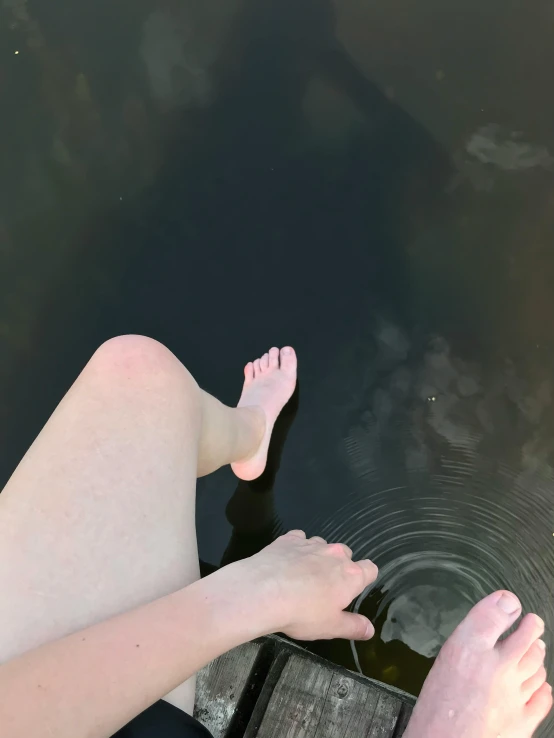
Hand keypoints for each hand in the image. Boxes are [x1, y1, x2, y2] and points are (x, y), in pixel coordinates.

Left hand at [234, 530, 377, 641]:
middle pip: (346, 554)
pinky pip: (299, 538)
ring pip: (322, 545)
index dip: (365, 578)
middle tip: (325, 587)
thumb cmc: (302, 613)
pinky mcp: (288, 539)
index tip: (354, 589)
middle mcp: (334, 554)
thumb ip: (353, 627)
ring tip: (303, 575)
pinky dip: (297, 547)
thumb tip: (370, 630)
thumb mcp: (331, 627)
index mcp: (350, 575)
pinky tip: (287, 561)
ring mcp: (310, 543)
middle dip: (339, 567)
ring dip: (317, 557)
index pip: (370, 569)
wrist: (263, 592)